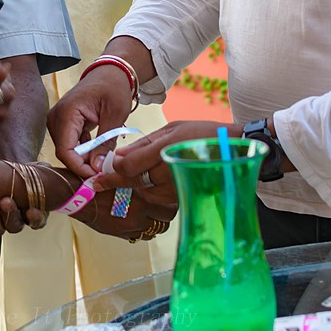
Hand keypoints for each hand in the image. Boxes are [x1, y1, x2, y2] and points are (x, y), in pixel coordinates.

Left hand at [0, 163, 79, 235]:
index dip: (35, 219)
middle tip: (6, 201)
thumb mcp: (37, 171)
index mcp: (34, 212)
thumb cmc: (23, 173)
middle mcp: (17, 220)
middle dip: (11, 215)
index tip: (30, 211)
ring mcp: (1, 221)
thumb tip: (47, 170)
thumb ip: (45, 173)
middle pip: (16, 226)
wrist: (3, 171)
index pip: (37, 222)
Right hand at [48, 66, 135, 177]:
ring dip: (84, 159)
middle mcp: (56, 117)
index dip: (80, 167)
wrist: (109, 73)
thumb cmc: (113, 88)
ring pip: (66, 150)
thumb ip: (105, 142)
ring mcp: (57, 121)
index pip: (66, 150)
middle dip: (83, 165)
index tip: (98, 176)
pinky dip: (83, 151)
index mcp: (67, 112)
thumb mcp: (115, 115)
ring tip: (103, 161)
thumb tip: (98, 168)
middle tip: (104, 171)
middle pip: (64, 152)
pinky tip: (98, 152)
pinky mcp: (62, 124)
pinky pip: (69, 144)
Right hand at [81, 184, 177, 240]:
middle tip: (160, 208)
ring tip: (147, 214)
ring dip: (153, 223)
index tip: (168, 199)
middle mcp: (139, 215)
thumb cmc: (99, 182)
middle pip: (165, 221)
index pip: (169, 207)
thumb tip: (154, 182)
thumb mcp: (124, 176)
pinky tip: (134, 220)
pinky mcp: (121, 233)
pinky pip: (138, 235)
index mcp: (143, 197)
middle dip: (164, 215)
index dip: (170, 203)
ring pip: (153, 230)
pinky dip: (139, 229)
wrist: (79, 195)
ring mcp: (130, 226)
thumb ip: (140, 181)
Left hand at [93, 121, 229, 208]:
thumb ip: (144, 145)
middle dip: (113, 182)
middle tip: (97, 183)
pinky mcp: (182, 199)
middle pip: (132, 182)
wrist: (234, 152)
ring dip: (131, 188)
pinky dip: (147, 194)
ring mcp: (176, 189)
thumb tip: (118, 158)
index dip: (110, 171)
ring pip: (143, 193)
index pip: (128, 166)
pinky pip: (157, 200)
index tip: (96, 175)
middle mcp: (169, 173)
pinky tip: (146, 187)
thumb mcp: (172, 130)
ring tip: (122, 183)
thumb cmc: (203, 135)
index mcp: (164, 151)